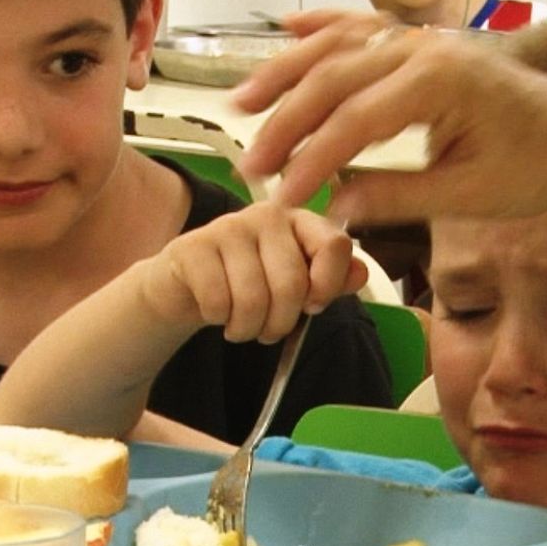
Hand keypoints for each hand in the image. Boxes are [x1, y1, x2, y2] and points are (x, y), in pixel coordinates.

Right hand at [137, 201, 364, 343]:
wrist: (187, 286)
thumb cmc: (249, 285)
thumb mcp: (296, 285)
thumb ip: (331, 280)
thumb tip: (359, 274)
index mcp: (300, 221)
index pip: (335, 245)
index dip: (328, 285)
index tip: (313, 305)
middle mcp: (266, 216)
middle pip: (293, 283)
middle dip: (281, 323)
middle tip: (269, 330)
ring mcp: (227, 227)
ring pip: (254, 298)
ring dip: (248, 329)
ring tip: (242, 326)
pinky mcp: (192, 248)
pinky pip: (218, 302)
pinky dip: (219, 320)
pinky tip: (217, 313)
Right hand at [232, 9, 546, 225]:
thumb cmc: (537, 166)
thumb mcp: (468, 195)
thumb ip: (397, 197)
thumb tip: (336, 209)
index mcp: (439, 83)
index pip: (354, 120)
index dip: (311, 159)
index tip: (283, 196)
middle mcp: (425, 48)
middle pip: (334, 78)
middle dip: (287, 121)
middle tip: (252, 163)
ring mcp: (425, 39)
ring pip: (340, 46)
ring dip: (288, 72)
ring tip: (243, 101)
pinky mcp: (427, 42)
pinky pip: (365, 26)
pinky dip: (324, 28)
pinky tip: (287, 28)